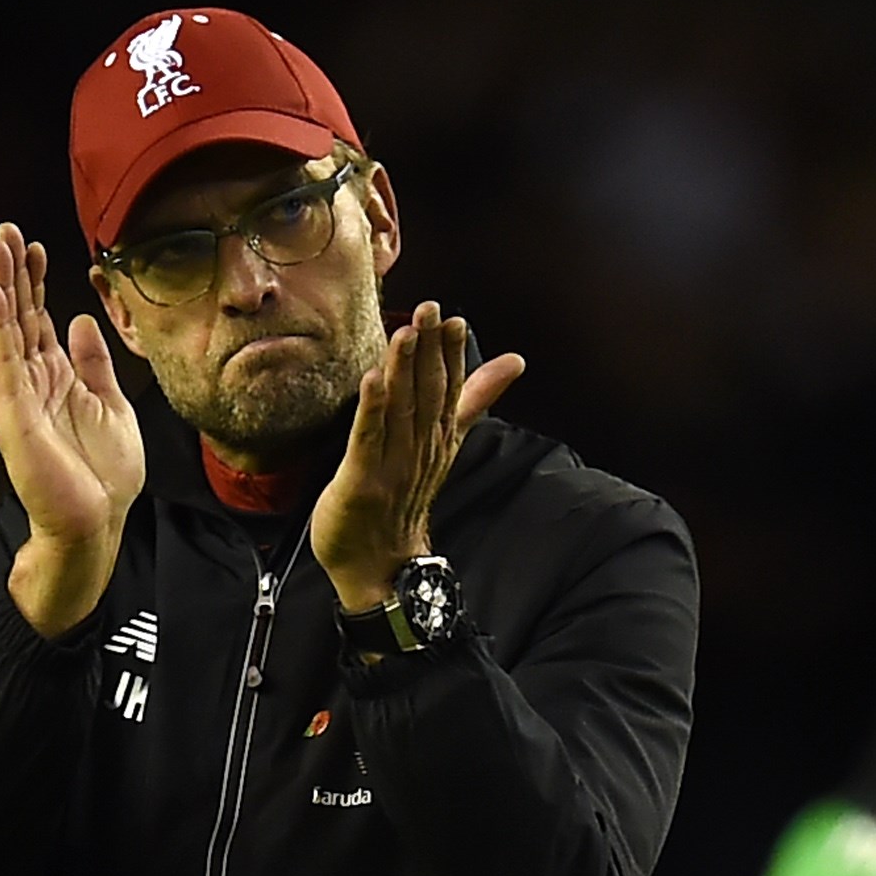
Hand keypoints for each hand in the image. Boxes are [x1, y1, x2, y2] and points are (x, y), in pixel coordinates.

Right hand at [0, 224, 142, 634]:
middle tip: (5, 230)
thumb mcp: (112, 405)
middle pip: (18, 316)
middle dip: (12, 272)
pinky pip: (2, 361)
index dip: (36, 282)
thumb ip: (95, 363)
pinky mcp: (13, 414)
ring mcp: (19, 397)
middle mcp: (31, 383)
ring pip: (6, 330)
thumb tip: (78, 320)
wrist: (97, 523)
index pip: (39, 320)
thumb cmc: (104, 477)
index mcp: (56, 380)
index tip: (36, 245)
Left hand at [311, 301, 525, 613]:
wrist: (380, 565)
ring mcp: (392, 467)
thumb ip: (474, 398)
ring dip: (404, 370)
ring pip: (401, 411)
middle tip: (430, 309)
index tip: (452, 318)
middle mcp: (420, 449)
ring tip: (407, 332)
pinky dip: (371, 410)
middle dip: (429, 350)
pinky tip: (372, 379)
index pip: (449, 388)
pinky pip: (368, 441)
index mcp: (438, 438)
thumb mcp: (444, 444)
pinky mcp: (361, 482)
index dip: (451, 353)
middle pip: (427, 392)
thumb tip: (514, 361)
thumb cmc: (403, 499)